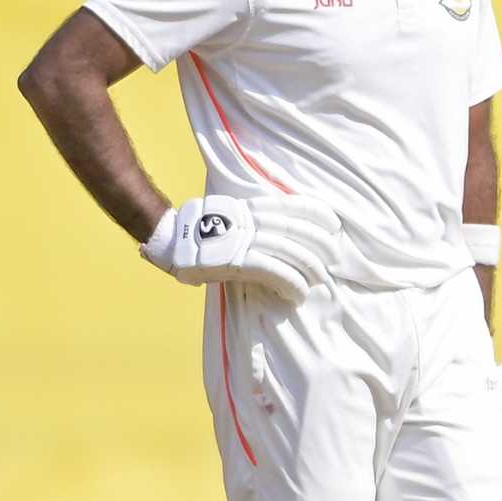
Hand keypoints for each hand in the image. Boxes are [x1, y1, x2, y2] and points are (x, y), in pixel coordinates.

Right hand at [142, 193, 340, 302]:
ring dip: (309, 267)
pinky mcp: (236, 261)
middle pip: (295, 229)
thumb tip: (278, 235)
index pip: (291, 207)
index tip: (333, 223)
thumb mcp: (230, 215)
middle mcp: (250, 222)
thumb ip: (253, 221)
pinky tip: (299, 293)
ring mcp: (243, 240)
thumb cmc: (199, 231)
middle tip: (333, 257)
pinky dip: (290, 282)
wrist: (168, 239)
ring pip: (288, 251)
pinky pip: (272, 270)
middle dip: (320, 244)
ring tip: (320, 278)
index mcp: (251, 209)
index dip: (316, 213)